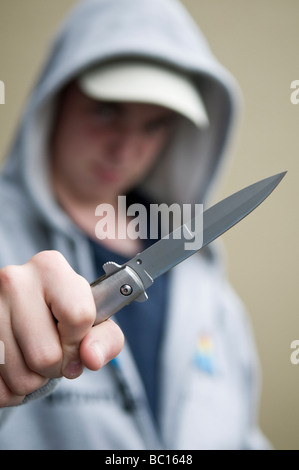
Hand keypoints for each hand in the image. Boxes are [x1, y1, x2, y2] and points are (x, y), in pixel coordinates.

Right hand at [0, 250, 123, 406]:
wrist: (24, 312)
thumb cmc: (63, 316)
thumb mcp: (94, 321)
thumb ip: (106, 339)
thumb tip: (90, 357)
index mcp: (50, 268)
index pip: (79, 316)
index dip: (80, 341)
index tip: (74, 341)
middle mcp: (15, 281)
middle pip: (46, 355)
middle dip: (56, 367)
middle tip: (52, 353)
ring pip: (19, 375)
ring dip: (31, 380)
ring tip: (32, 358)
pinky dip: (9, 388)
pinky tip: (14, 368)